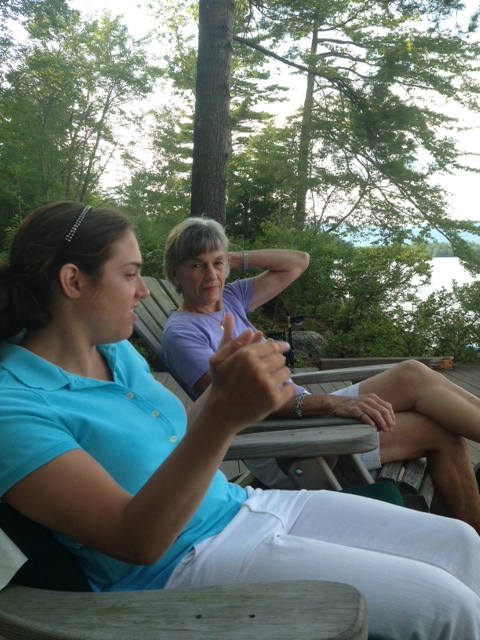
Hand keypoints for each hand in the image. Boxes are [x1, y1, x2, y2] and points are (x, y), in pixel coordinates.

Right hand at [206, 313, 295, 432]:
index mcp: (246, 355)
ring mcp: (268, 384)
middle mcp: (258, 368)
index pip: (272, 346)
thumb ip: (234, 343)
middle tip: (273, 367)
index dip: (280, 346)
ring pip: (286, 372)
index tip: (286, 347)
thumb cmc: (219, 385)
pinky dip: (287, 389)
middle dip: (278, 362)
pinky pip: (290, 388)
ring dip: (282, 375)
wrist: (221, 414)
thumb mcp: (217, 360)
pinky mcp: (274, 399)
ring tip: (273, 380)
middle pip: (280, 358)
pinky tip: (279, 390)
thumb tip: (251, 330)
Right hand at [331, 394, 394, 431]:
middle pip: (384, 411)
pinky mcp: (354, 410)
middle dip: (389, 421)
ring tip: (385, 430)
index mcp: (373, 397)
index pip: (388, 406)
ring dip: (382, 423)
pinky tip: (373, 428)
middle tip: (390, 429)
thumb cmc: (352, 405)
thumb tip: (385, 420)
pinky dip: (370, 422)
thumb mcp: (365, 402)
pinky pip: (365, 416)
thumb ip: (375, 408)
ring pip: (376, 414)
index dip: (392, 416)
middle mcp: (369, 400)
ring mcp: (362, 405)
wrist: (336, 403)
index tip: (393, 424)